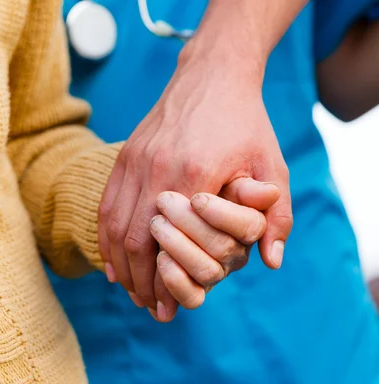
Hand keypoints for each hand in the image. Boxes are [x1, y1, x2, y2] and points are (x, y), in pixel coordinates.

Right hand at [98, 41, 291, 313]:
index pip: (167, 245)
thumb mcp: (271, 163)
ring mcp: (136, 159)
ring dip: (119, 263)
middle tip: (148, 306)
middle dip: (139, 282)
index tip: (168, 308)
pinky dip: (107, 235)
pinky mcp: (127, 152)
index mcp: (194, 175)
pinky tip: (113, 257)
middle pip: (134, 241)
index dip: (163, 282)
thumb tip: (272, 262)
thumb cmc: (245, 121)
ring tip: (129, 289)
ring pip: (115, 224)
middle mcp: (156, 168)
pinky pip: (108, 202)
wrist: (213, 75)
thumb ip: (277, 214)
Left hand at [148, 180, 279, 319]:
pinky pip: (191, 296)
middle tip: (164, 200)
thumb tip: (271, 194)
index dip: (221, 215)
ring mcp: (217, 270)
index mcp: (253, 221)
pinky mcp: (193, 285)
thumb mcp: (232, 167)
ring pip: (207, 273)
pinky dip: (173, 281)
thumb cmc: (212, 168)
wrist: (180, 172)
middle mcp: (239, 250)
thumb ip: (250, 182)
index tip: (196, 198)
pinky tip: (158, 256)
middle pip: (223, 249)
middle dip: (189, 224)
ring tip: (156, 222)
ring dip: (177, 247)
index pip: (250, 227)